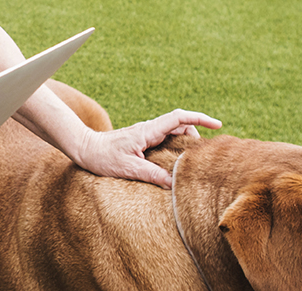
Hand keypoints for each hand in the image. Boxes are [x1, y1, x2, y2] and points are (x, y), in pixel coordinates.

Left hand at [70, 109, 221, 188]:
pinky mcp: (142, 140)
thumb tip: (175, 184)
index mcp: (148, 131)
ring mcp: (146, 134)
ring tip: (192, 161)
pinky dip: (175, 147)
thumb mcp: (128, 168)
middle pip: (180, 125)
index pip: (179, 118)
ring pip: (173, 132)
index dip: (199, 118)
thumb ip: (152, 174)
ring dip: (185, 142)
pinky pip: (165, 139)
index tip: (217, 124)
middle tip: (204, 155)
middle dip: (196, 135)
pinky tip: (175, 162)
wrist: (84, 148)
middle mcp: (149, 129)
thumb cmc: (102, 157)